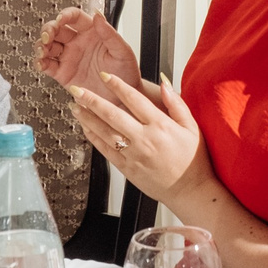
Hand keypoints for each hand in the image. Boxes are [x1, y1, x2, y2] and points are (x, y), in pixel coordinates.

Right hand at [38, 8, 139, 101]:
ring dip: (41, 45)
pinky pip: (47, 65)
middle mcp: (78, 43)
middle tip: (47, 36)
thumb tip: (98, 15)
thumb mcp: (122, 51)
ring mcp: (69, 58)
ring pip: (48, 46)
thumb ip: (110, 33)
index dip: (65, 15)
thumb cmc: (126, 73)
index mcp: (92, 33)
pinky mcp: (63, 73)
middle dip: (48, 29)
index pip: (75, 17)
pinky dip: (40, 63)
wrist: (122, 99)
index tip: (60, 18)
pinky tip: (41, 63)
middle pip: (57, 29)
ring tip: (43, 50)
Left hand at [68, 73, 212, 205]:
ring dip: (87, 118)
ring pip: (104, 132)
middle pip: (112, 115)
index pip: (133, 99)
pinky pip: (105, 150)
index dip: (117, 85)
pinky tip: (85, 128)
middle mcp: (144, 139)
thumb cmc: (193, 160)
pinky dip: (93, 138)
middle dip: (92, 100)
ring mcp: (133, 155)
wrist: (189, 191)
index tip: (105, 76)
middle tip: (77, 89)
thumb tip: (164, 82)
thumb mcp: (191, 127)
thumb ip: (176, 103)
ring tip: (75, 106)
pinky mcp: (127, 168)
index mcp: (160, 126)